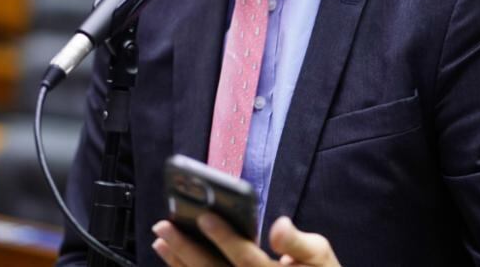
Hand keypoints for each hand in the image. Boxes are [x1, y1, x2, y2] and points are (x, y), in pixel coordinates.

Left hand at [151, 214, 340, 266]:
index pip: (247, 258)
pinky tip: (173, 261)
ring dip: (179, 263)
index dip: (226, 238)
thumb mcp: (320, 255)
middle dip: (186, 249)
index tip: (205, 217)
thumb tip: (278, 226)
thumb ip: (298, 242)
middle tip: (163, 226)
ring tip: (160, 241)